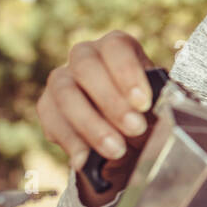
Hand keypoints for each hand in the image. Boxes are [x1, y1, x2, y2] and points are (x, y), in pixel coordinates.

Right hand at [36, 30, 156, 206]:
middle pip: (86, 66)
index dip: (127, 72)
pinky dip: (71, 141)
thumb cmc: (146, 113)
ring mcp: (62, 79)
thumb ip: (158, 109)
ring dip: (91, 124)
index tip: (143, 103)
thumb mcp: (158, 107)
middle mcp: (86, 56)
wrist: (125, 136)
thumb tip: (158, 121)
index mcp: (117, 48)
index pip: (116, 47)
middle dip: (111, 101)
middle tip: (135, 129)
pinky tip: (86, 159)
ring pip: (65, 93)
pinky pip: (51, 119)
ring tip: (116, 150)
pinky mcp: (48, 105)